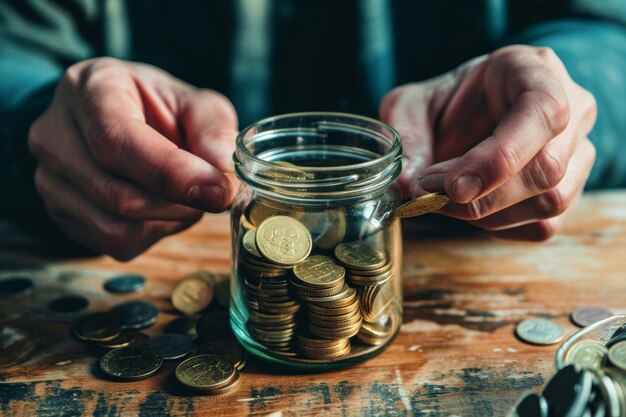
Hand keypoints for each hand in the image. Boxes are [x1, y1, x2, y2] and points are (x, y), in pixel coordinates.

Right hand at [29, 58, 238, 258]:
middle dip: (179, 204)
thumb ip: (214, 131)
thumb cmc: (159, 109)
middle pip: (116, 194)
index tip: (218, 190)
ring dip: (168, 222)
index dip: (171, 174)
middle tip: (214, 195)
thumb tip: (225, 172)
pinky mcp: (61, 215)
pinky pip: (114, 244)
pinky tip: (163, 209)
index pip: (116, 141)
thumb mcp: (196, 103)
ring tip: (186, 197)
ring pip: (115, 227)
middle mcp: (54, 134)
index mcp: (88, 89)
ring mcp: (49, 179)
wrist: (120, 122)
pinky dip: (153, 234)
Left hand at [380, 45, 596, 240]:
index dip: (501, 156)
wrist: (466, 114)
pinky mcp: (570, 189)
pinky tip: (469, 206)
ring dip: (487, 214)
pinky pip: (543, 224)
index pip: (544, 110)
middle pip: (548, 168)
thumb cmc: (444, 103)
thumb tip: (408, 184)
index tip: (454, 186)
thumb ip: (406, 136)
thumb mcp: (410, 105)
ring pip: (550, 201)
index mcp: (533, 69)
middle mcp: (571, 107)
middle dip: (482, 196)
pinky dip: (498, 225)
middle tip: (429, 194)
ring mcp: (578, 151)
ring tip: (443, 198)